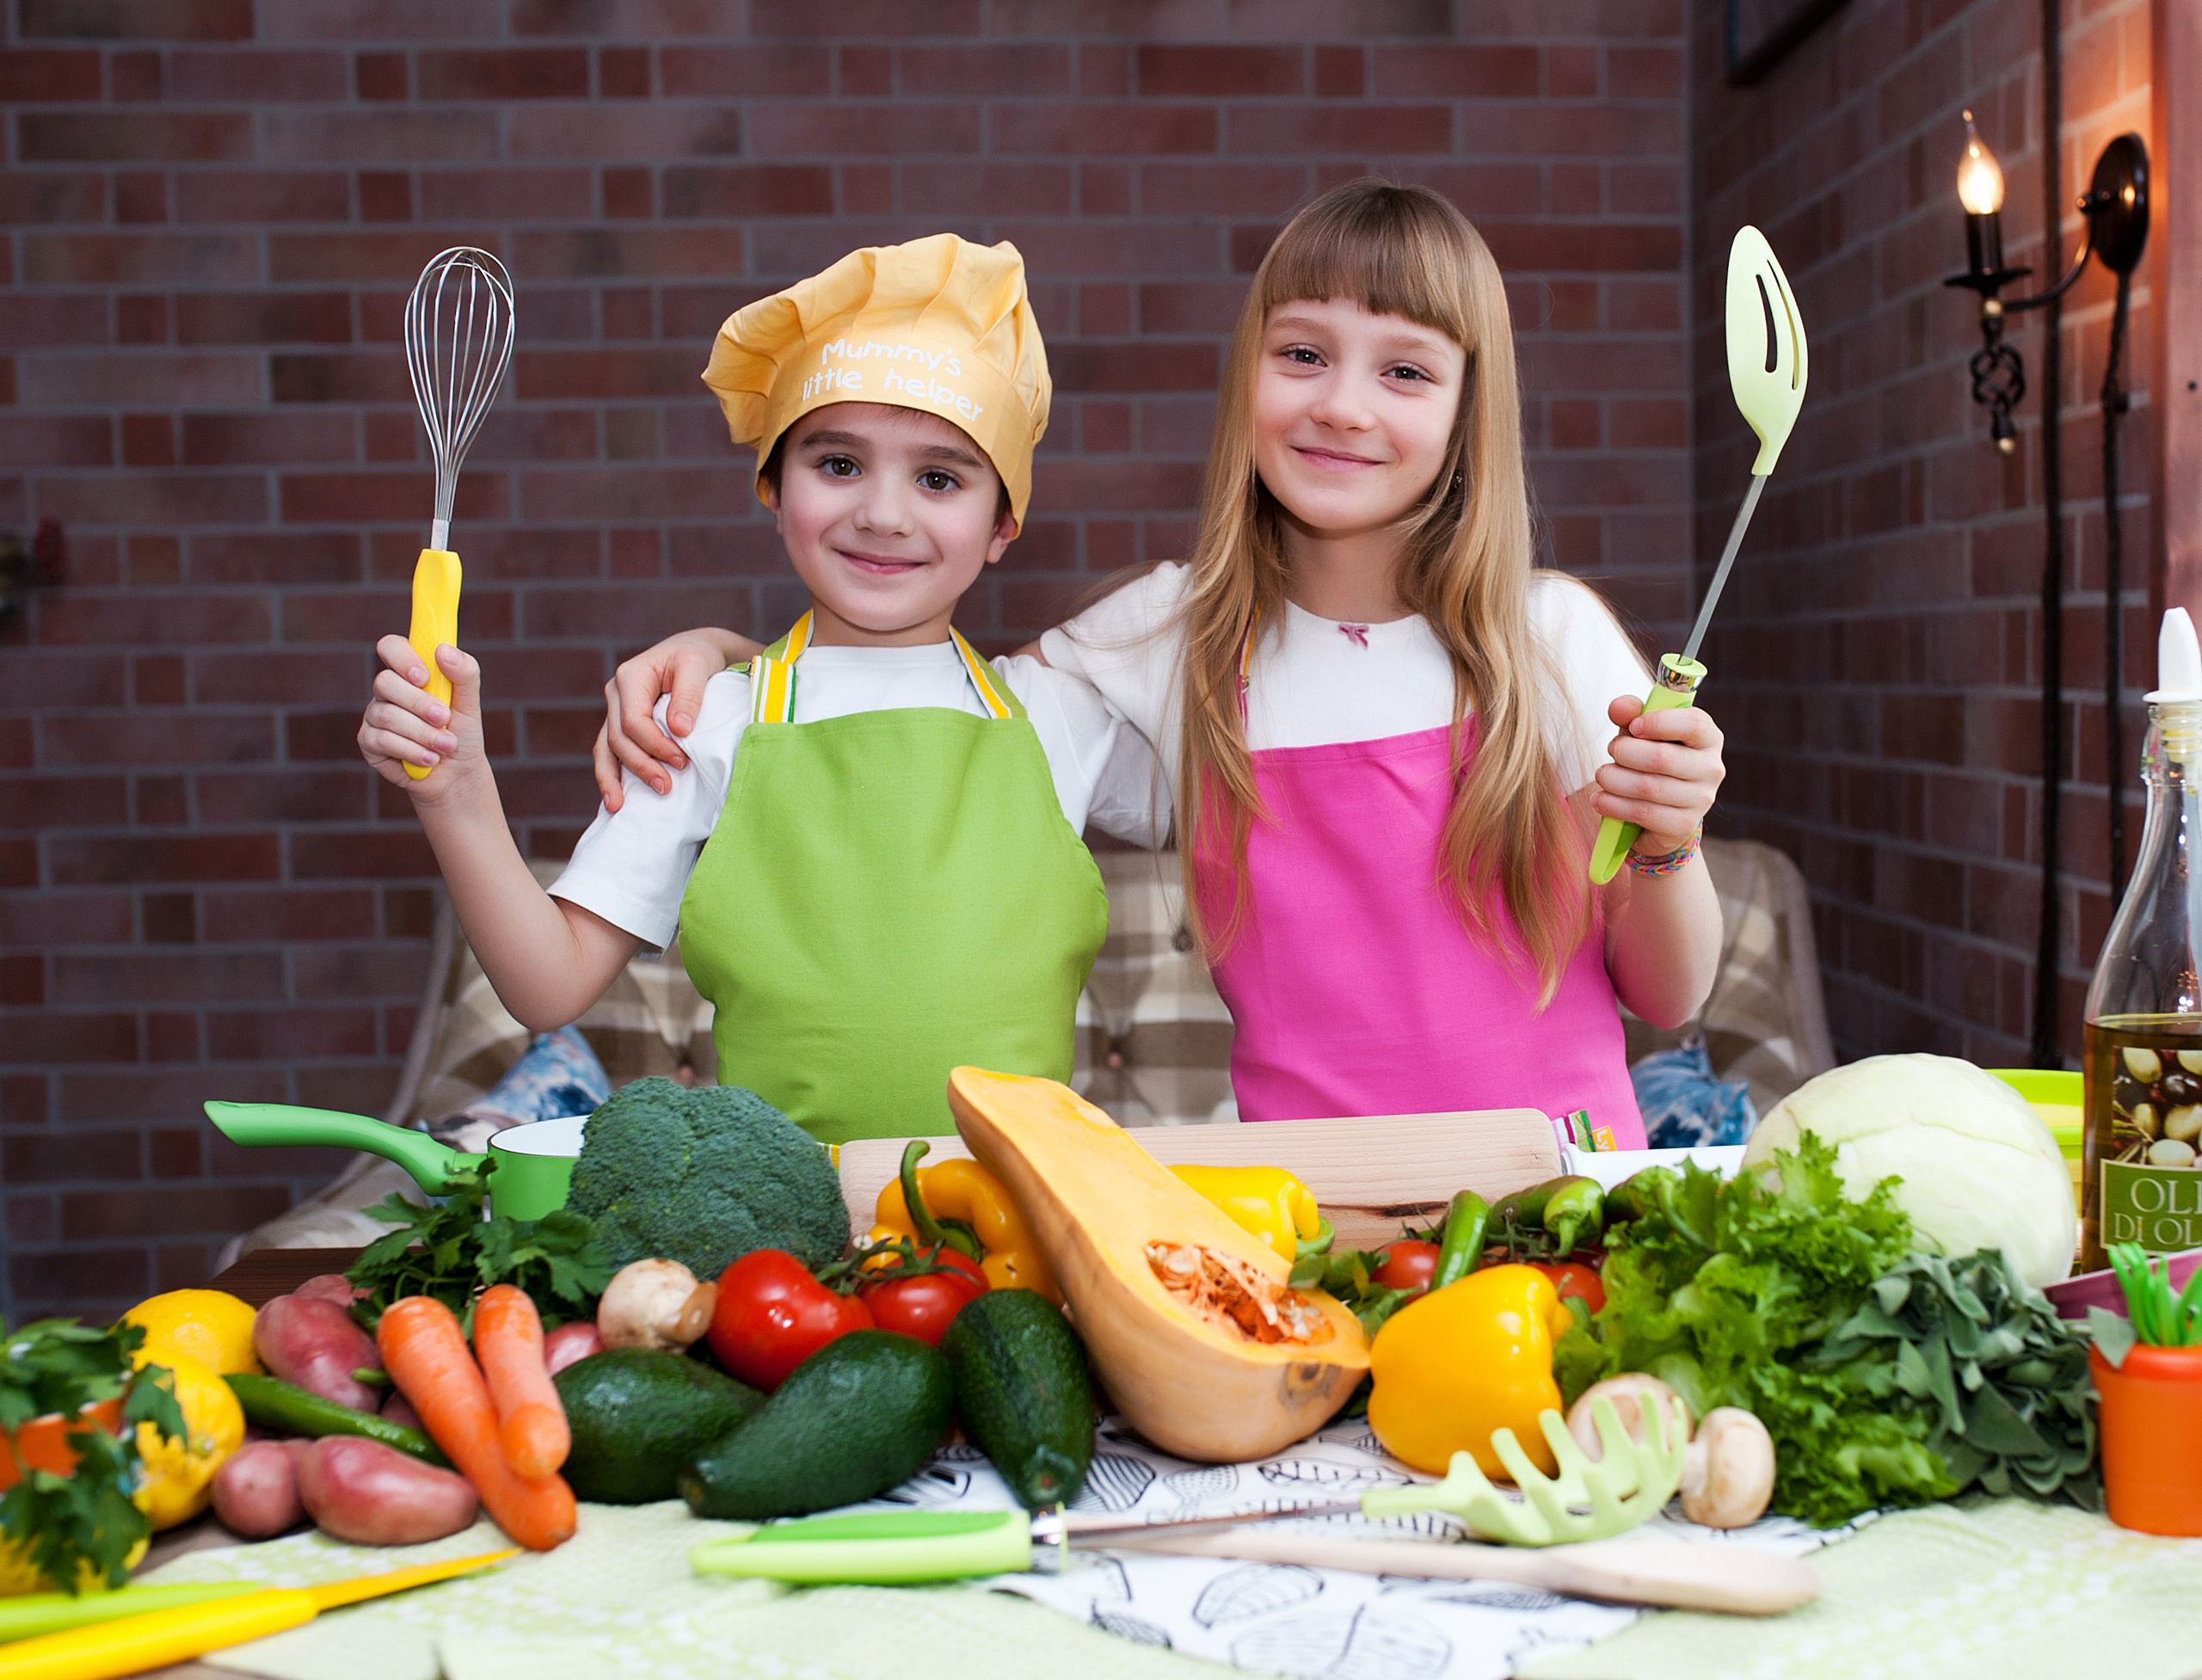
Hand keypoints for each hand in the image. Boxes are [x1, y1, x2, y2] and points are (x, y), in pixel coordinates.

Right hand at [359, 634, 485, 797]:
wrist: (458, 774)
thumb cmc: (462, 733)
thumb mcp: (470, 703)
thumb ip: (464, 673)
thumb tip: (444, 649)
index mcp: (409, 672)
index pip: (391, 647)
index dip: (402, 657)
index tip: (423, 676)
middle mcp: (388, 690)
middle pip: (385, 682)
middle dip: (419, 704)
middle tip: (444, 718)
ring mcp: (374, 715)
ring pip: (387, 715)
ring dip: (423, 733)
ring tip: (446, 745)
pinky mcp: (368, 741)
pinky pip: (382, 740)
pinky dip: (412, 751)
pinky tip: (429, 758)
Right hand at [593, 628, 757, 808]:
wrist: (697, 651)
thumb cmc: (698, 656)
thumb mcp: (698, 665)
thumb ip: (689, 695)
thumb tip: (678, 729)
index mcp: (630, 676)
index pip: (633, 721)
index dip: (655, 746)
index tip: (682, 762)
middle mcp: (616, 694)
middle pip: (619, 739)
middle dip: (641, 766)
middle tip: (666, 788)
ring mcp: (616, 710)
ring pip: (606, 749)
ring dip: (613, 779)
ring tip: (619, 807)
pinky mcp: (622, 724)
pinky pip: (610, 752)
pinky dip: (611, 775)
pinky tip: (614, 799)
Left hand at [1593, 695, 1724, 856]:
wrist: (1655, 811)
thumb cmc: (1649, 761)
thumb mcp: (1640, 733)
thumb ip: (1630, 714)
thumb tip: (1619, 707)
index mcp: (1707, 738)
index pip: (1693, 724)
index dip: (1657, 722)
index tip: (1633, 727)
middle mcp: (1711, 769)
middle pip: (1662, 757)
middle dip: (1624, 752)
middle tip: (1612, 752)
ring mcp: (1701, 800)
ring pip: (1647, 787)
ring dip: (1613, 779)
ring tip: (1602, 776)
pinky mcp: (1683, 826)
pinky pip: (1642, 813)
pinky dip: (1613, 805)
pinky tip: (1600, 799)